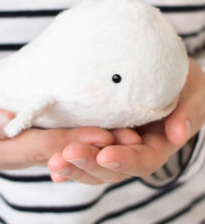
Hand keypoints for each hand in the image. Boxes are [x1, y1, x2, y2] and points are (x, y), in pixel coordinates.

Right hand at [0, 86, 114, 168]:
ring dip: (89, 138)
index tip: (106, 134)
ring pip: (59, 144)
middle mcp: (11, 151)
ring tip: (124, 130)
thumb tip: (6, 120)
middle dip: (94, 144)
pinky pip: (48, 135)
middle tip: (130, 134)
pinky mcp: (15, 134)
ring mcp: (15, 144)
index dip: (75, 142)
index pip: (42, 147)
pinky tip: (91, 121)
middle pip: (59, 149)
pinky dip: (72, 130)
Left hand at [48, 58, 204, 183]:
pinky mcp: (97, 132)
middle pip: (110, 167)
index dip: (126, 160)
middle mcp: (132, 148)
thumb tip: (179, 134)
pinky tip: (50, 160)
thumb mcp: (192, 91)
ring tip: (53, 162)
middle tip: (65, 157)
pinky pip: (81, 146)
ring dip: (72, 164)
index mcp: (156, 144)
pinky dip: (66, 156)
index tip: (107, 155)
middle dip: (89, 164)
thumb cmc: (179, 82)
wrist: (160, 73)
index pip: (142, 160)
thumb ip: (189, 111)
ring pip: (93, 161)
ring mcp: (112, 142)